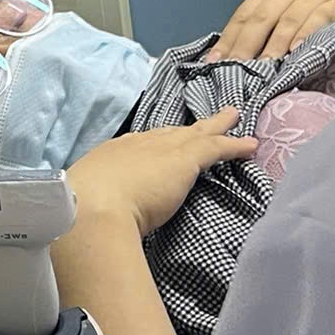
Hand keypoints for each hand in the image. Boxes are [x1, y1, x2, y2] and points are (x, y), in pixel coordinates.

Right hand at [65, 112, 256, 235]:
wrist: (92, 208)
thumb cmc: (83, 210)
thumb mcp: (89, 201)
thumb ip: (100, 204)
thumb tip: (97, 218)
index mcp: (112, 156)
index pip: (139, 146)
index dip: (155, 145)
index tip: (162, 145)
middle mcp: (136, 145)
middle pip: (168, 132)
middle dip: (185, 129)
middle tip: (202, 122)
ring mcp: (161, 149)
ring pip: (195, 133)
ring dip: (215, 126)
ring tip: (232, 117)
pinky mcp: (185, 158)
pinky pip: (216, 147)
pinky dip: (234, 145)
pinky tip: (251, 145)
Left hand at [216, 0, 334, 60]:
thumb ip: (270, 20)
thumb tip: (241, 52)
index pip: (244, 14)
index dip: (228, 38)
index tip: (213, 60)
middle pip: (259, 19)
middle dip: (243, 46)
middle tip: (231, 70)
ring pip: (285, 22)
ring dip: (271, 46)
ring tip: (260, 68)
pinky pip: (317, 20)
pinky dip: (305, 35)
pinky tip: (295, 51)